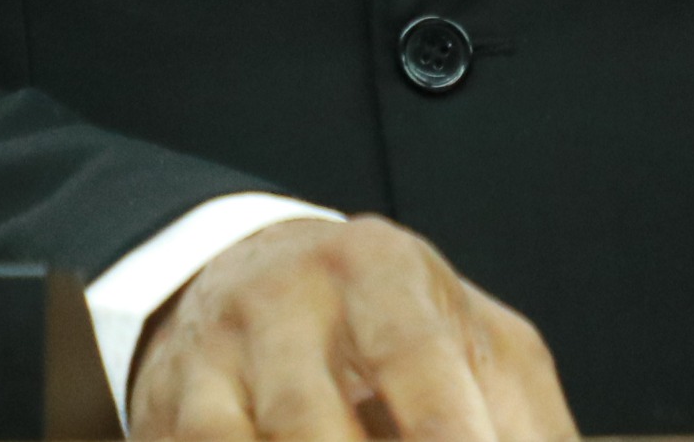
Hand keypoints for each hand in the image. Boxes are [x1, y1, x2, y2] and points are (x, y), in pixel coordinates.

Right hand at [128, 213, 574, 439]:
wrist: (256, 277)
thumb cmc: (398, 327)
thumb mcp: (473, 340)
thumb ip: (520, 416)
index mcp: (379, 268)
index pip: (411, 359)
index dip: (445, 433)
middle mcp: (286, 299)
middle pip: (310, 423)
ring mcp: (219, 353)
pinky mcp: (173, 406)